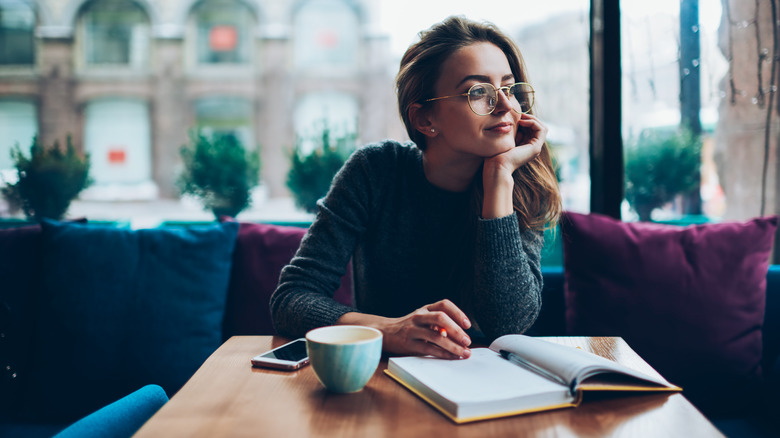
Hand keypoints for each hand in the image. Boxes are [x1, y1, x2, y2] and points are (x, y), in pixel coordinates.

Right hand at [337, 299, 471, 358]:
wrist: (384, 333)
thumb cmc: (409, 327)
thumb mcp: (422, 320)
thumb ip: (438, 324)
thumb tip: (459, 335)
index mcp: (424, 309)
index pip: (444, 305)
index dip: (458, 313)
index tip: (468, 325)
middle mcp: (418, 316)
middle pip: (440, 318)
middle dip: (457, 330)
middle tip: (467, 341)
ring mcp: (412, 329)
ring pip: (435, 336)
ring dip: (453, 346)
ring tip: (464, 353)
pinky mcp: (407, 343)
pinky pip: (428, 348)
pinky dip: (442, 354)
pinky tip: (451, 357)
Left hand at [481, 114, 546, 218]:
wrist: (496, 167)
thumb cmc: (495, 155)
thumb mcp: (503, 139)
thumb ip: (509, 132)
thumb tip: (509, 121)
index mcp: (525, 146)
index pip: (531, 129)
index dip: (525, 120)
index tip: (514, 117)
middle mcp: (532, 148)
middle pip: (538, 127)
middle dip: (529, 118)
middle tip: (518, 115)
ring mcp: (535, 148)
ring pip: (542, 127)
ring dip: (532, 119)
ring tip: (520, 118)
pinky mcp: (535, 148)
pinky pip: (542, 130)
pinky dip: (533, 122)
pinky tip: (522, 122)